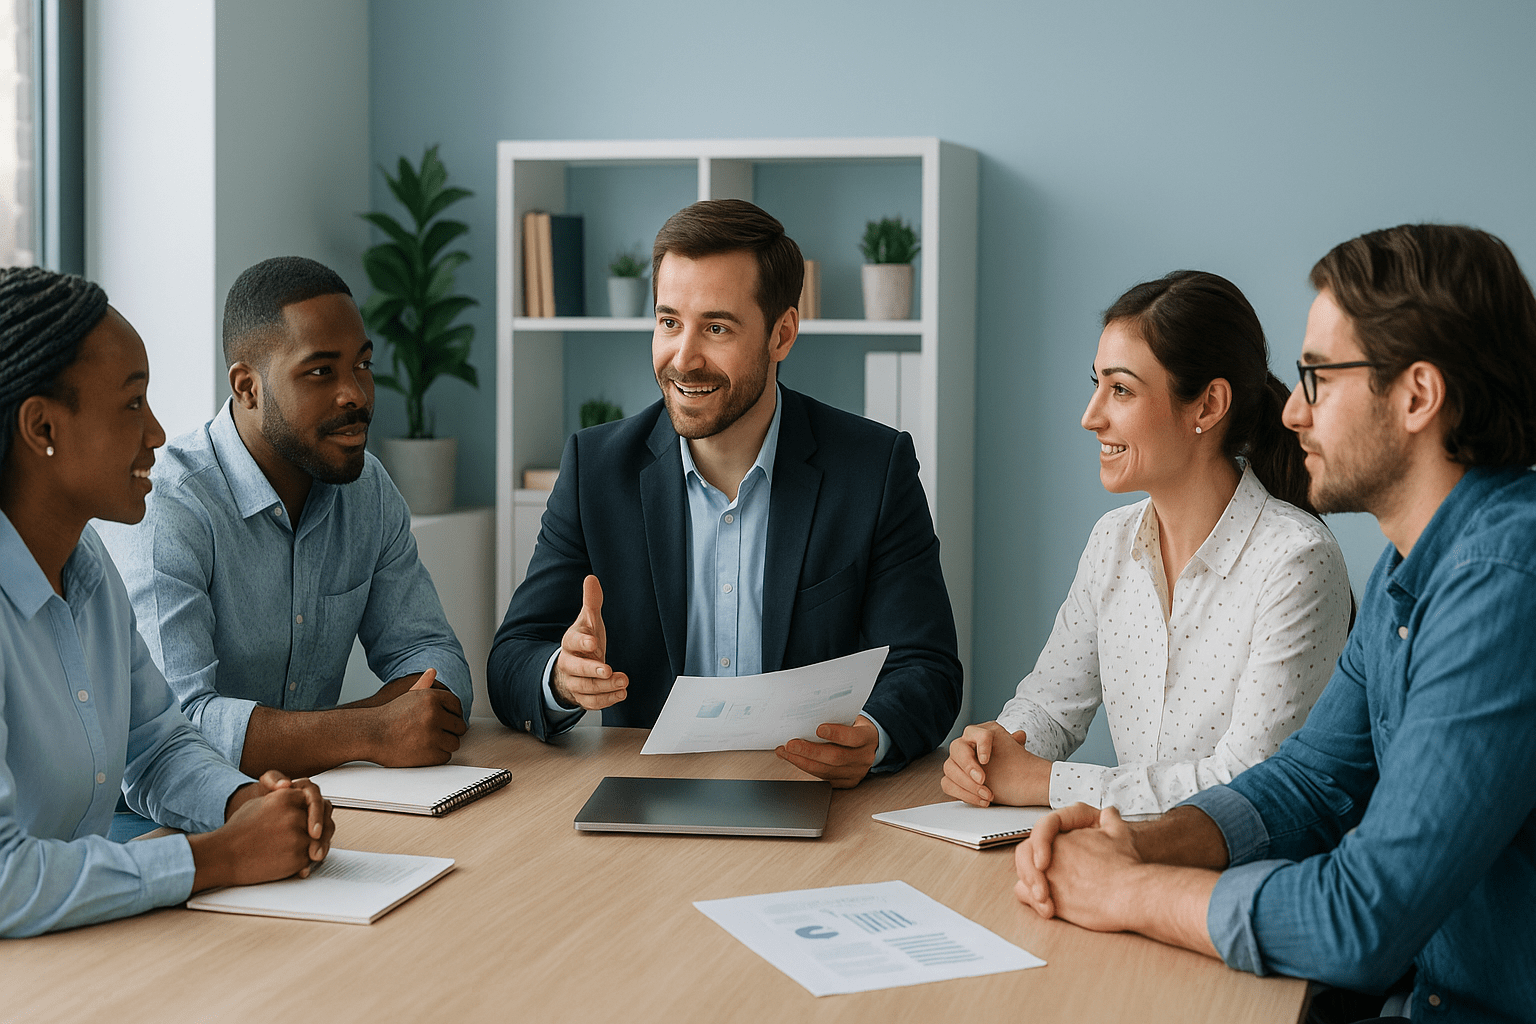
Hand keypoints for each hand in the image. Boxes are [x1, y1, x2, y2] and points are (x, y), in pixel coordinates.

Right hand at [190, 784, 335, 891]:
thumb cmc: (238, 831)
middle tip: (316, 838)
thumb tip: (305, 804)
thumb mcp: (261, 804)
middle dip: (321, 831)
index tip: (315, 821)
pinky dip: (304, 863)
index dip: (317, 813)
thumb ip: (285, 800)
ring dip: (313, 848)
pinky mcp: (298, 857)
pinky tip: (289, 863)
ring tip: (297, 852)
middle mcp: (295, 814)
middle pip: (323, 822)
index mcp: (287, 796)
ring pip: (319, 842)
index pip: (316, 802)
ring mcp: (298, 836)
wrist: (223, 855)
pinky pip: (311, 859)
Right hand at [365, 667, 467, 765]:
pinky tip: (424, 751)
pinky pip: (445, 756)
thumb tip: (433, 671)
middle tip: (436, 733)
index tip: (446, 719)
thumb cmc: (389, 716)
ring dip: (444, 745)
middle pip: (459, 726)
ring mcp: (433, 735)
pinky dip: (436, 756)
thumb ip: (423, 684)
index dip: (453, 714)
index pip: (457, 706)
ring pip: (454, 743)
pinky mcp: (430, 754)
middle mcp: (434, 714)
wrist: (370, 734)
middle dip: (450, 731)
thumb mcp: (406, 696)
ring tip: (428, 742)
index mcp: (432, 697)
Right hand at [552, 575, 629, 710]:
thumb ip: (591, 602)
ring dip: (605, 687)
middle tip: (608, 670)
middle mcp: (569, 663)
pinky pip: (590, 702)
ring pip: (585, 687)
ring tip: (623, 682)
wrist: (572, 666)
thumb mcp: (588, 621)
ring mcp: (574, 681)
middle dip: (592, 670)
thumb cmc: (584, 641)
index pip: (572, 641)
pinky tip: (621, 694)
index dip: (582, 642)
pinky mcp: (581, 696)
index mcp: (570, 642)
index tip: (594, 642)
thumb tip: (591, 579)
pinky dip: (606, 700)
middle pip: (576, 669)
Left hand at [776, 715, 878, 787]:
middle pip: (836, 757)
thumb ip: (835, 716)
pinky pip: (824, 778)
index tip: (818, 729)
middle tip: (790, 745)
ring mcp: (856, 772)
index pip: (853, 737)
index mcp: (868, 736)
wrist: (869, 742)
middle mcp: (864, 757)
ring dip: (801, 761)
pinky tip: (794, 760)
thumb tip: (807, 715)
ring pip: (826, 771)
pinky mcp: (847, 782)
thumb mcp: (851, 716)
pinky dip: (806, 768)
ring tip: (785, 752)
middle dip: (809, 751)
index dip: (836, 734)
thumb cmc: (854, 725)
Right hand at [941, 722, 1048, 806]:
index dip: (980, 745)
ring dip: (967, 784)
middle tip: (982, 780)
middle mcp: (964, 745)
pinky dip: (963, 794)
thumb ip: (1015, 742)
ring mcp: (956, 762)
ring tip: (987, 795)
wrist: (1010, 778)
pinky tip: (980, 800)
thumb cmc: (1011, 762)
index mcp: (978, 734)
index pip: (975, 732)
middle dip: (968, 765)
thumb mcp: (1015, 750)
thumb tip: (1020, 735)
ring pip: (949, 768)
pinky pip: (948, 785)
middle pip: (957, 749)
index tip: (986, 760)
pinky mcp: (953, 779)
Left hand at [1026, 806, 1145, 932]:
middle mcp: (1050, 854)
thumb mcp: (1119, 833)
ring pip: (1024, 876)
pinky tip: (1050, 907)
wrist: (1130, 894)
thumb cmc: (1126, 867)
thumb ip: (1109, 820)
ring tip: (1049, 897)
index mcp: (1061, 835)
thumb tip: (1108, 813)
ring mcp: (1048, 875)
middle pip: (1025, 855)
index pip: (1038, 835)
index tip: (1047, 859)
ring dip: (1032, 885)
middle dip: (1032, 868)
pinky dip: (1032, 901)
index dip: (1040, 845)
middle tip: (1045, 880)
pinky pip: (1024, 896)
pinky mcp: (1050, 898)